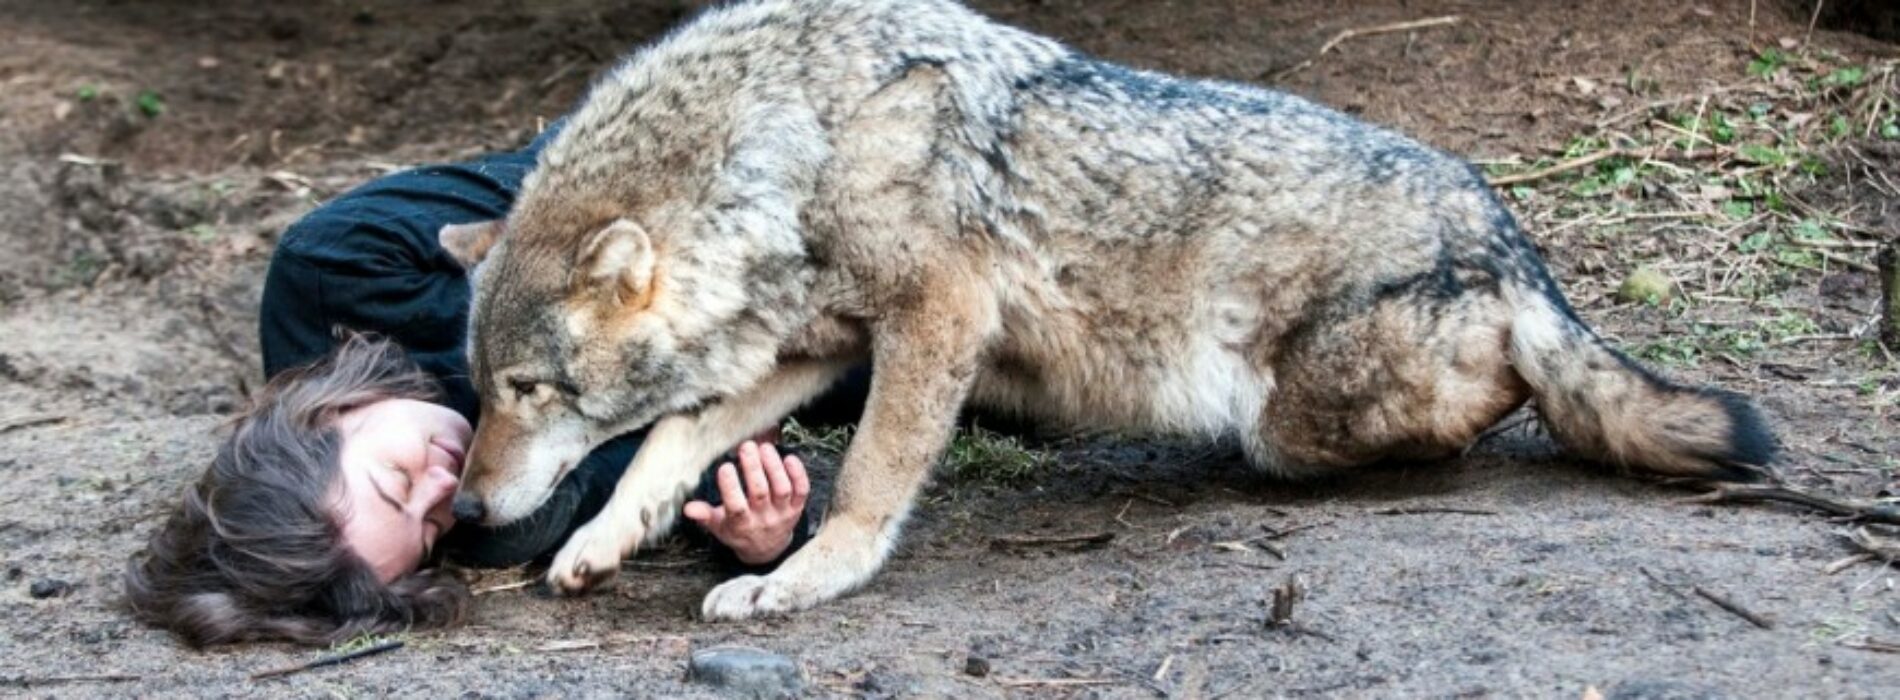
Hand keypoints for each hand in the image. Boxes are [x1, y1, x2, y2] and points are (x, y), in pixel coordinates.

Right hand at [683, 441, 809, 565]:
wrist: (766, 549)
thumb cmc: (738, 531)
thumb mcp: (718, 527)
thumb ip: (705, 516)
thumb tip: (687, 508)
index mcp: (741, 524)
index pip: (736, 507)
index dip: (731, 487)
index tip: (725, 466)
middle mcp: (764, 519)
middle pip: (760, 493)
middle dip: (753, 468)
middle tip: (746, 446)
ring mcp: (782, 513)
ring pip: (782, 489)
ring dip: (774, 467)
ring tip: (764, 447)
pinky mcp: (797, 507)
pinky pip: (802, 490)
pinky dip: (798, 474)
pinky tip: (789, 457)